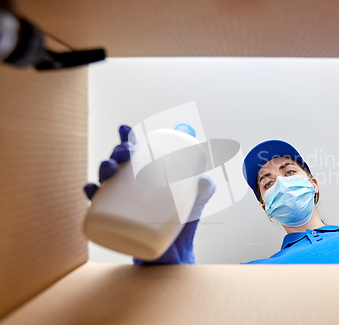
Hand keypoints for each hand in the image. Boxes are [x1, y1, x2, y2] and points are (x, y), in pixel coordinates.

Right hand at [84, 125, 215, 264]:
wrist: (176, 252)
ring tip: (110, 169)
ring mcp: (123, 200)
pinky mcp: (117, 219)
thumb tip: (203, 179)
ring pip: (106, 178)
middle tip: (126, 152)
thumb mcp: (198, 200)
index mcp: (150, 173)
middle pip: (121, 160)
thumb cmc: (185, 220)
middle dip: (119, 150)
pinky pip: (97, 204)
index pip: (138, 150)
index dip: (128, 137)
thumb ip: (205, 188)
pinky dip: (91, 193)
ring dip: (104, 167)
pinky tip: (91, 189)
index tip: (125, 128)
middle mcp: (133, 184)